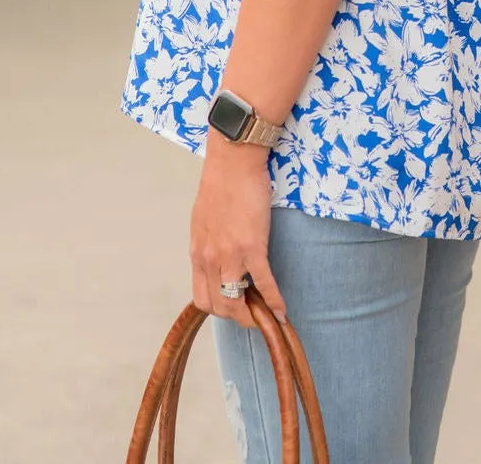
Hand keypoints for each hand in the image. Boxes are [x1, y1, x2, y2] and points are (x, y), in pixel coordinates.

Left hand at [189, 137, 287, 330]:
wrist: (233, 162)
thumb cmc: (220, 184)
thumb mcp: (204, 220)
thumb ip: (209, 243)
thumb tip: (217, 257)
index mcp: (197, 252)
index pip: (202, 298)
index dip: (219, 310)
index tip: (235, 308)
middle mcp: (209, 259)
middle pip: (218, 306)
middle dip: (237, 317)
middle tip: (254, 316)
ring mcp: (230, 255)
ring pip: (236, 302)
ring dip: (253, 316)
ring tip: (266, 317)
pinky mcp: (252, 246)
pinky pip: (264, 284)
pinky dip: (274, 302)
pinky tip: (282, 310)